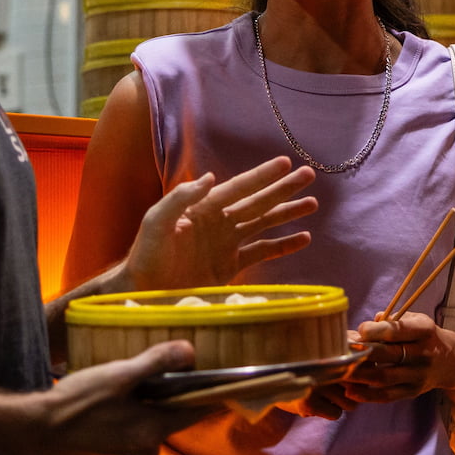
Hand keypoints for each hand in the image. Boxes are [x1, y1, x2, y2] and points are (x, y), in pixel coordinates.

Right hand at [37, 340, 214, 454]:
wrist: (35, 430)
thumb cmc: (78, 401)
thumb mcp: (120, 375)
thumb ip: (157, 362)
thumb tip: (190, 352)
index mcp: (154, 432)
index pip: (198, 412)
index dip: (209, 393)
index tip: (215, 377)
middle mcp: (147, 452)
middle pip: (171, 418)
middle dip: (166, 397)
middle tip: (150, 373)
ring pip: (148, 427)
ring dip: (143, 409)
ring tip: (123, 388)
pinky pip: (129, 436)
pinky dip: (126, 422)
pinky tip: (107, 407)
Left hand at [107, 158, 318, 293]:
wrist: (142, 291)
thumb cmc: (145, 255)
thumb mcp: (156, 222)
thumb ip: (180, 198)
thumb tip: (211, 177)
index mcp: (204, 208)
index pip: (239, 187)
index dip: (262, 176)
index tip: (284, 163)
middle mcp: (220, 223)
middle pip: (258, 201)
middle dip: (284, 189)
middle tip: (309, 175)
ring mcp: (226, 244)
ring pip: (264, 224)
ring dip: (287, 213)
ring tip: (312, 204)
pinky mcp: (230, 267)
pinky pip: (262, 253)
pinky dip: (283, 246)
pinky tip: (303, 238)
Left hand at [338, 312, 454, 404]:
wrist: (452, 362)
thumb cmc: (426, 336)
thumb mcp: (416, 320)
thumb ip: (392, 320)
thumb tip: (369, 323)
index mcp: (423, 331)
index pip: (395, 330)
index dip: (373, 331)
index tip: (359, 330)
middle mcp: (422, 354)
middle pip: (386, 354)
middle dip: (360, 352)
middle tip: (341, 351)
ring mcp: (418, 375)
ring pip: (383, 377)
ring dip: (358, 375)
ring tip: (339, 371)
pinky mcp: (412, 391)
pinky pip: (386, 396)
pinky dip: (366, 395)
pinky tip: (350, 391)